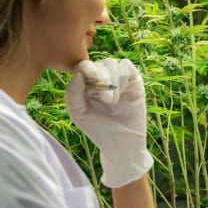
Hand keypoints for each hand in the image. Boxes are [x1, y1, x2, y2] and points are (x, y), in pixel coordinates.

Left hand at [65, 58, 152, 187]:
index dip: (86, 68)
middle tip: (105, 99)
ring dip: (111, 80)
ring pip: (111, 63)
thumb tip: (78, 72)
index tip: (89, 77)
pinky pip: (126, 66)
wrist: (121, 143)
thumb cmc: (97, 129)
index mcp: (86, 84)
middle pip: (98, 63)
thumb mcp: (78, 112)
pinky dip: (123, 76)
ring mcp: (119, 79)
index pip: (83, 66)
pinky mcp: (134, 81)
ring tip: (112, 100)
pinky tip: (122, 93)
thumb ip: (72, 92)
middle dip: (100, 78)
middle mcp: (102, 79)